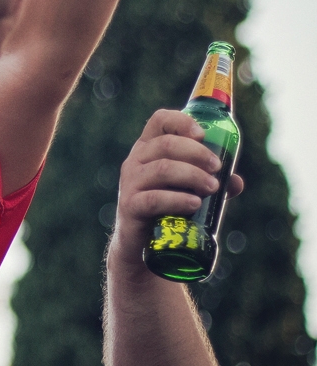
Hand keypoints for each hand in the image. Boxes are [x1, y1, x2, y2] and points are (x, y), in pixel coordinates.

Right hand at [114, 109, 243, 250]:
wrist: (140, 244)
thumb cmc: (166, 208)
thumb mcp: (188, 188)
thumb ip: (211, 181)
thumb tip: (236, 181)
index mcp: (148, 148)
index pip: (160, 121)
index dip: (182, 121)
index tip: (203, 135)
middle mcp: (135, 161)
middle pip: (165, 144)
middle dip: (197, 153)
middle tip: (218, 168)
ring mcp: (130, 183)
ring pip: (162, 169)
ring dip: (193, 175)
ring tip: (213, 188)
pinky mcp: (130, 206)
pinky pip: (155, 198)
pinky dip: (178, 199)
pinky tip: (195, 204)